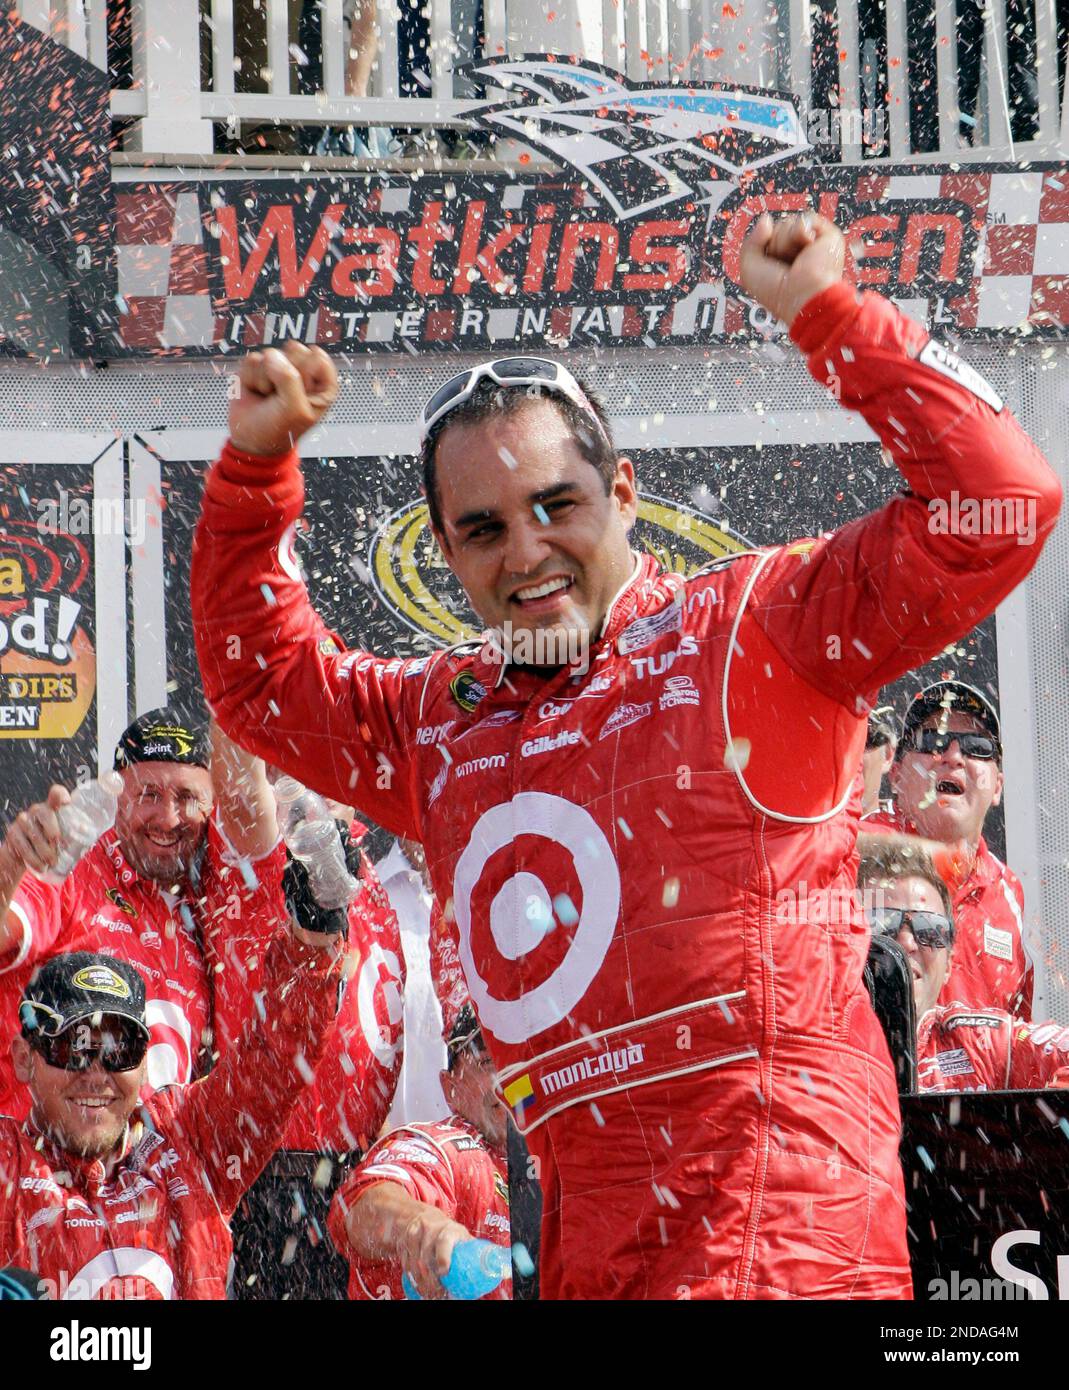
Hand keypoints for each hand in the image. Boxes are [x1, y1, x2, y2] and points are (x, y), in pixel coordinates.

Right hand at [0, 785, 71, 880]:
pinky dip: (34, 859)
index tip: (67, 802)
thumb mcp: (63, 836)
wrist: (25, 852)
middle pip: (46, 814)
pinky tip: (40, 866)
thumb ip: (74, 833)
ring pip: (35, 834)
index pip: (56, 793)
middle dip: (54, 832)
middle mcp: (37, 810)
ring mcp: (23, 820)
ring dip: (45, 851)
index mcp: (53, 807)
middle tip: (60, 847)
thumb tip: (86, 832)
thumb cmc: (50, 842)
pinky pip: (24, 846)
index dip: (61, 795)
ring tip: (52, 862)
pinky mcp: (13, 833)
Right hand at [229, 341, 338, 457]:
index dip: (305, 375)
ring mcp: (279, 368)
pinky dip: (251, 378)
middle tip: (281, 396)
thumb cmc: (279, 431)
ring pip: (271, 355)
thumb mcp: (295, 411)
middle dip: (283, 375)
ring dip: (265, 380)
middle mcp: (302, 372)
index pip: (318, 358)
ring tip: (268, 398)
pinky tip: (256, 392)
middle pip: (295, 351)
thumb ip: (289, 379)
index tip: (299, 393)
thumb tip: (272, 356)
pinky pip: (252, 360)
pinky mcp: (258, 367)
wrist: (250, 440)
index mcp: (322, 384)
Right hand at [399, 1210, 471, 1299]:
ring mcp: (415, 1234)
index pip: (444, 1241)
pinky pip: (405, 1262)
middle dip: (431, 1280)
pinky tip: (418, 1284)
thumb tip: (485, 1270)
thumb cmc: (445, 1229)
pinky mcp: (404, 1240)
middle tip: (437, 1293)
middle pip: (427, 1258)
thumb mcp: (459, 1234)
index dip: (443, 1256)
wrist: (421, 1214)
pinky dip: (411, 1276)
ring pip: (414, 1263)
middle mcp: (431, 1229)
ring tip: (428, 1293)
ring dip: (421, 1282)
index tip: (444, 1271)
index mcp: (449, 1228)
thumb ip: (468, 1249)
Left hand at [739, 213, 845, 327]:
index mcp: (783, 260)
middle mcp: (799, 251)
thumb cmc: (776, 291)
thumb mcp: (750, 268)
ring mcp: (814, 243)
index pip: (768, 237)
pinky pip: (804, 218)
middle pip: (777, 228)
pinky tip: (808, 248)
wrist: (802, 295)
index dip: (765, 249)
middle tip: (786, 267)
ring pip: (788, 223)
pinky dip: (800, 232)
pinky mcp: (828, 236)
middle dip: (775, 245)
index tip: (772, 271)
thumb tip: (767, 218)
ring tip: (798, 261)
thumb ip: (751, 240)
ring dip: (786, 242)